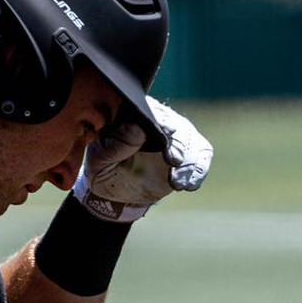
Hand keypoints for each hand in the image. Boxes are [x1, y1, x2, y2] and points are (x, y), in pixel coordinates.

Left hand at [71, 98, 212, 222]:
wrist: (118, 192)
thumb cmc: (104, 170)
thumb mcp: (99, 161)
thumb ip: (114, 146)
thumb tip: (136, 130)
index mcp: (134, 113)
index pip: (151, 111)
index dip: (160, 121)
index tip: (165, 132)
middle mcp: (160, 119)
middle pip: (176, 126)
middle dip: (177, 144)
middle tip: (174, 161)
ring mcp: (178, 136)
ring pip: (192, 142)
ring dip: (188, 162)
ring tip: (176, 182)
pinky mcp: (190, 153)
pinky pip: (202, 158)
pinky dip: (198, 172)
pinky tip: (188, 186)